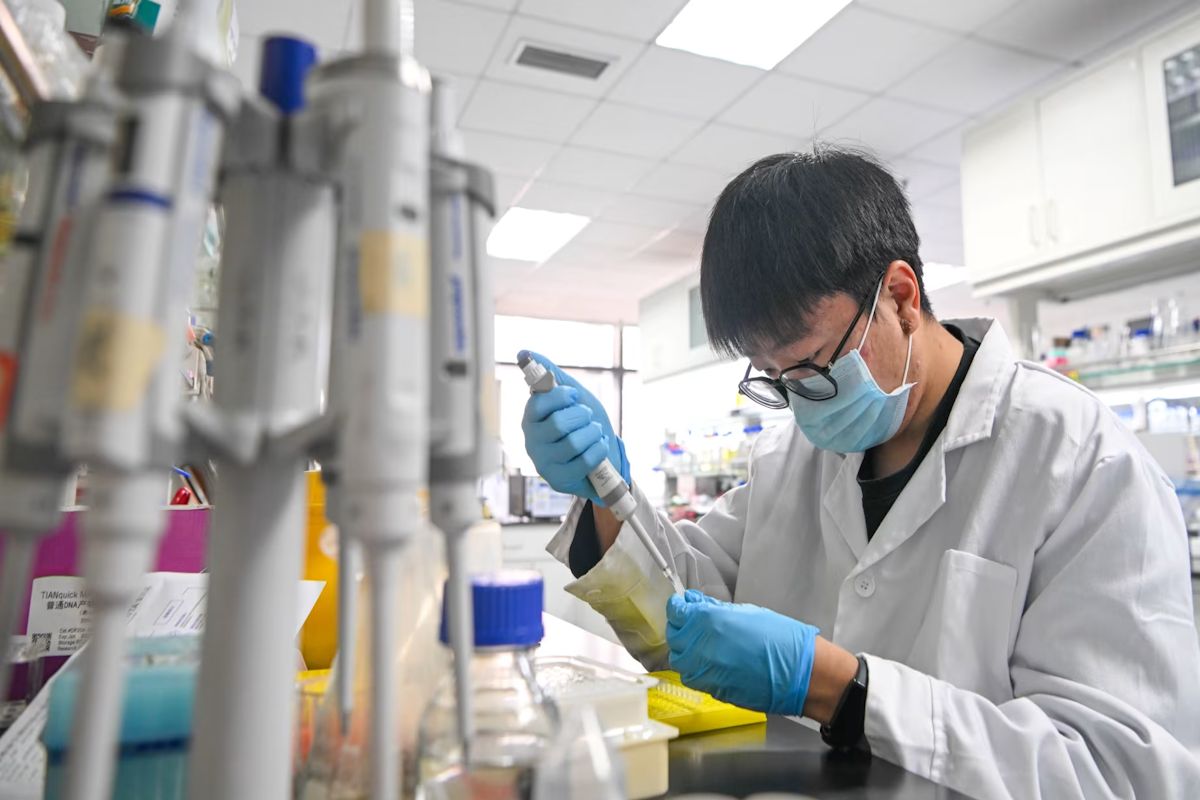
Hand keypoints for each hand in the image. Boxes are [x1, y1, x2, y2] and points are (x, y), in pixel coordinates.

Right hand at [521, 352, 629, 504]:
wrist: (602, 454)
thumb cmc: (582, 423)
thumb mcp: (570, 396)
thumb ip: (549, 374)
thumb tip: (523, 352)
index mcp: (531, 419)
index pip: (538, 404)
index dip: (559, 397)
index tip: (573, 395)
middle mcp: (532, 442)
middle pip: (558, 425)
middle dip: (582, 416)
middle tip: (587, 417)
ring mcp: (545, 464)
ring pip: (573, 443)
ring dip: (592, 433)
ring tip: (595, 432)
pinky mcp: (559, 480)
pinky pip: (584, 461)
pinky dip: (598, 450)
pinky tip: (598, 446)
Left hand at [666, 590, 816, 714]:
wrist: (799, 673)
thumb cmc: (781, 639)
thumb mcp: (746, 611)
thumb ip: (715, 609)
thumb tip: (697, 604)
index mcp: (708, 621)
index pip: (676, 612)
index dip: (678, 607)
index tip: (683, 606)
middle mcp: (700, 646)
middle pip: (673, 637)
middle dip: (680, 628)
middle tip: (692, 624)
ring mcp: (704, 671)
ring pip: (679, 660)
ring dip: (685, 651)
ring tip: (702, 645)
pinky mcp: (712, 689)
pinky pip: (692, 677)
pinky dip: (696, 669)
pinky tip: (711, 662)